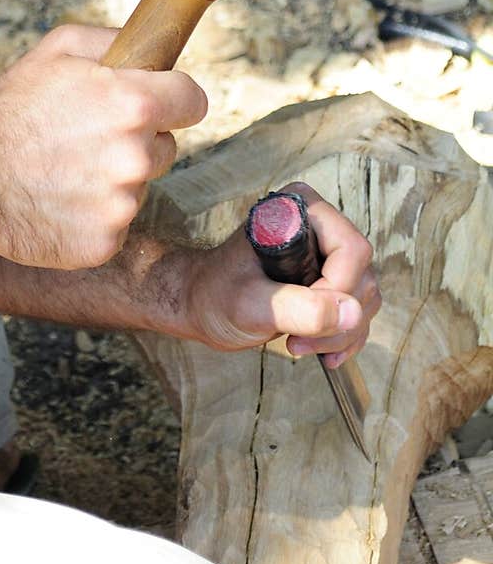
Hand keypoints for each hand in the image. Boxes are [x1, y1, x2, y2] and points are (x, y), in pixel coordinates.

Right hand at [0, 24, 207, 268]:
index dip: (174, 100)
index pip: (194, 101)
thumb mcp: (58, 48)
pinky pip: (116, 224)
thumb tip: (152, 48)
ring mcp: (121, 205)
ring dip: (113, 180)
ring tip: (65, 169)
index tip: (160, 105)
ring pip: (139, 186)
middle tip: (88, 138)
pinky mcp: (104, 242)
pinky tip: (60, 200)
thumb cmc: (9, 109)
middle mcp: (135, 157)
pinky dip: (93, 216)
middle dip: (137, 141)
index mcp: (134, 103)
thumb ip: (115, 42)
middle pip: (166, 147)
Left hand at [174, 181, 379, 364]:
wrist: (200, 306)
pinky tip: (320, 353)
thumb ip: (300, 308)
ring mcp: (326, 255)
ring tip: (297, 345)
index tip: (304, 319)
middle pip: (361, 276)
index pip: (350, 249)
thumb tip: (352, 313)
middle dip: (335, 319)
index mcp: (300, 210)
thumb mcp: (250, 304)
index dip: (337, 290)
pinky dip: (344, 338)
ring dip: (339, 333)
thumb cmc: (214, 295)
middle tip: (296, 342)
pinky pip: (357, 312)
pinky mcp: (328, 281)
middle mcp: (320, 226)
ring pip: (364, 298)